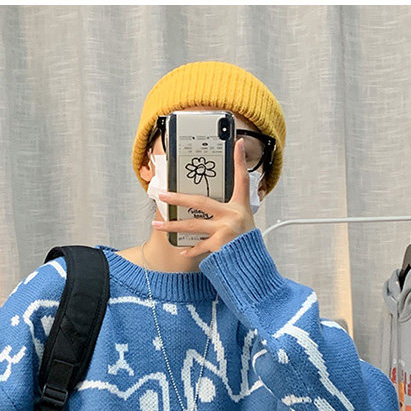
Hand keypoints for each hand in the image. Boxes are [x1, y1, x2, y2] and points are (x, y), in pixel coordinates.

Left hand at [151, 138, 255, 258]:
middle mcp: (232, 216)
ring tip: (158, 224)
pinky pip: (199, 246)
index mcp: (240, 207)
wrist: (252, 266)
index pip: (242, 179)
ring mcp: (225, 230)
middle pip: (200, 202)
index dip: (240, 160)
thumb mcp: (245, 223)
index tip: (238, 143)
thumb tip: (209, 207)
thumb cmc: (246, 244)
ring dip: (172, 226)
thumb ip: (229, 212)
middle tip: (162, 195)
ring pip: (192, 226)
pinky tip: (181, 250)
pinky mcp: (219, 245)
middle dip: (178, 198)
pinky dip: (190, 249)